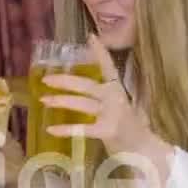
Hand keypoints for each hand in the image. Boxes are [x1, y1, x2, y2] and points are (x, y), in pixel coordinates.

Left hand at [40, 34, 170, 161]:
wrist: (143, 151)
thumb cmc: (128, 128)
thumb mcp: (119, 106)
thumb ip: (105, 96)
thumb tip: (83, 86)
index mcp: (118, 90)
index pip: (109, 67)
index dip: (100, 52)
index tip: (90, 37)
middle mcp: (115, 98)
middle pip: (87, 85)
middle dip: (65, 81)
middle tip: (46, 78)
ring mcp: (112, 113)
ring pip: (82, 104)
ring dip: (61, 101)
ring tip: (44, 100)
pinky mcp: (107, 130)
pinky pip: (82, 128)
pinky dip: (66, 129)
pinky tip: (51, 129)